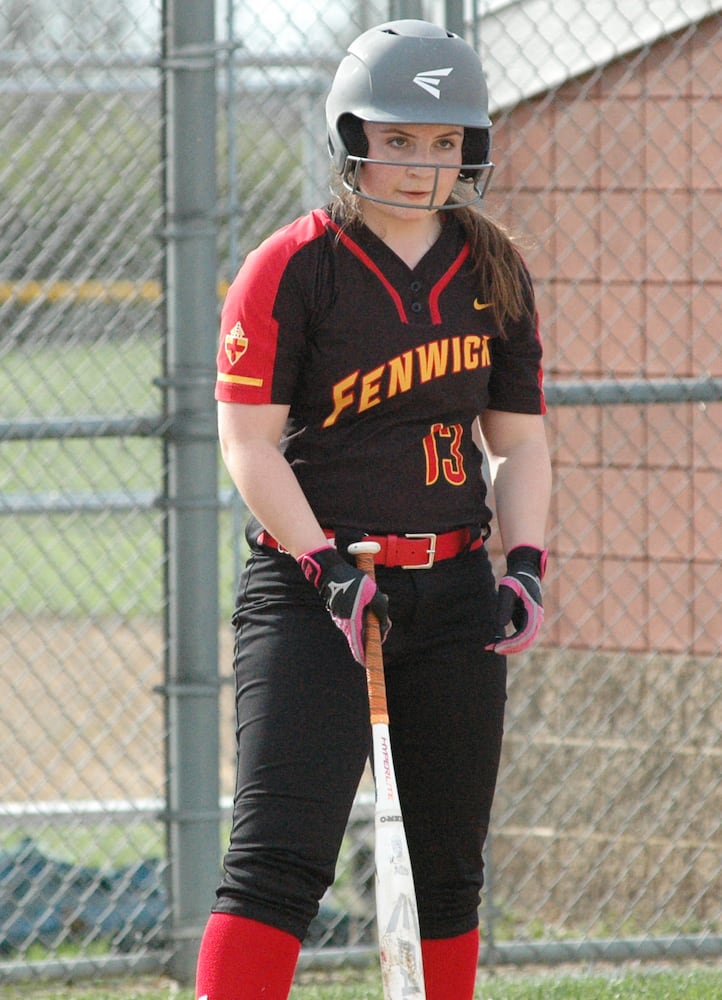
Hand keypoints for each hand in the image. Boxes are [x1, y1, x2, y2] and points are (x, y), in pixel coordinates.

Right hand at [298, 546, 389, 664]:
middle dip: (375, 632)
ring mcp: (341, 618)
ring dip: (370, 619)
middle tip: (385, 624)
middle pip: (362, 636)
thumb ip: (381, 610)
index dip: (365, 656)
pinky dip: (363, 613)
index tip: (368, 664)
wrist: (331, 570)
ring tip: (380, 602)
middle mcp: (345, 623)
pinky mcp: (340, 611)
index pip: (359, 646)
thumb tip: (385, 624)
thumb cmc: (353, 581)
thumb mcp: (374, 594)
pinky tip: (369, 599)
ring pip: (359, 625)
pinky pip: (354, 617)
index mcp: (352, 622)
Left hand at [486, 545, 546, 654]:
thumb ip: (504, 606)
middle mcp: (536, 619)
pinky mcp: (525, 622)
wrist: (524, 573)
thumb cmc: (515, 579)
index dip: (512, 643)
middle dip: (509, 648)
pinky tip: (493, 641)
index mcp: (534, 610)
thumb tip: (501, 624)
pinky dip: (507, 641)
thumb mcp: (507, 588)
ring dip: (508, 646)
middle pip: (525, 641)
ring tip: (488, 647)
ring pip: (523, 641)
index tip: (497, 647)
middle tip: (490, 649)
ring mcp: (532, 621)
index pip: (525, 634)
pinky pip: (518, 636)